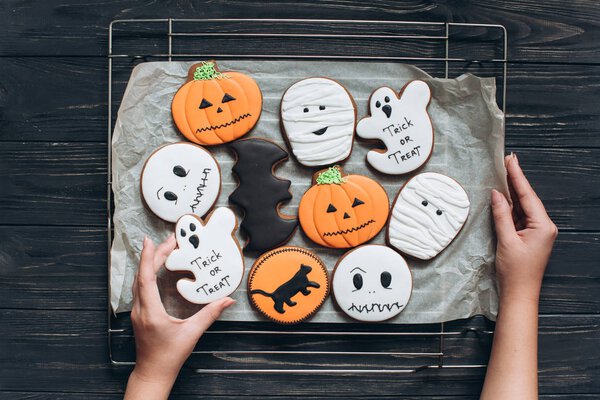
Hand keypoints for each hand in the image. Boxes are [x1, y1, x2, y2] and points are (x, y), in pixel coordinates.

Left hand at [125, 236, 234, 399]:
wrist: (153, 372)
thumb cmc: (169, 356)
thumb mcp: (192, 334)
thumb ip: (209, 315)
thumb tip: (226, 300)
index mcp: (151, 313)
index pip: (146, 279)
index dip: (147, 258)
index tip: (149, 241)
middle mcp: (141, 310)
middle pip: (143, 276)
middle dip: (154, 255)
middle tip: (170, 241)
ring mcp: (137, 312)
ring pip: (139, 281)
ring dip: (149, 263)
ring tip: (163, 249)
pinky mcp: (139, 314)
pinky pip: (139, 288)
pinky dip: (147, 273)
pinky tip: (155, 268)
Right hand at [491, 153, 557, 304]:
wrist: (519, 294)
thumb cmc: (516, 272)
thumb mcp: (506, 240)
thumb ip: (501, 215)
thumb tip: (497, 194)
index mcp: (543, 225)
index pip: (528, 195)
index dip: (518, 176)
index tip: (511, 161)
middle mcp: (544, 226)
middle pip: (527, 198)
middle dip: (516, 180)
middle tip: (508, 161)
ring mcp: (537, 231)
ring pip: (523, 206)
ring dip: (512, 192)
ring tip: (504, 173)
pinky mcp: (529, 236)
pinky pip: (519, 216)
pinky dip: (510, 206)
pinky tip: (503, 196)